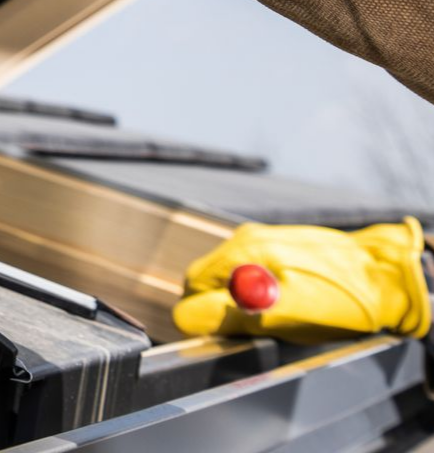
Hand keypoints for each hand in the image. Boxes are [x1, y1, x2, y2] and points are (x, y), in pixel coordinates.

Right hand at [173, 218, 430, 343]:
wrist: (385, 276)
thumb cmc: (340, 299)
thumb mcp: (283, 316)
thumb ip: (231, 315)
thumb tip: (185, 318)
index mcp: (244, 250)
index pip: (195, 284)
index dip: (204, 313)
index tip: (224, 332)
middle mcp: (248, 237)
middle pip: (210, 276)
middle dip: (223, 304)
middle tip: (253, 327)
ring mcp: (264, 237)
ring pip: (231, 273)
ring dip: (243, 296)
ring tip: (280, 312)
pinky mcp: (279, 243)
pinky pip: (253, 268)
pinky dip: (260, 287)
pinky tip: (290, 297)